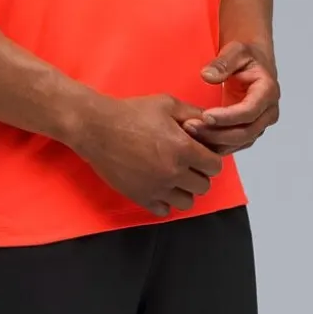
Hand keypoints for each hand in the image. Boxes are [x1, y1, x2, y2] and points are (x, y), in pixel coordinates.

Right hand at [74, 94, 224, 216]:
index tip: (199, 152)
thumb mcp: (166, 103)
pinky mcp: (141, 198)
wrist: (98, 127)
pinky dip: (164, 200)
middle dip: (198, 173)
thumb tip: (211, 124)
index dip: (209, 158)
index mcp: (183, 148)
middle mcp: (174, 172)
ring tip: (172, 175)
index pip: (214, 166)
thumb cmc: (132, 112)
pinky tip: (157, 184)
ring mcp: (157, 188)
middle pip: (204, 186)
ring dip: (183, 189)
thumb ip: (193, 113)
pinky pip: (164, 210)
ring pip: (187, 202)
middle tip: (185, 162)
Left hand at [183, 41, 279, 155]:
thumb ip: (222, 63)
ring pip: (240, 141)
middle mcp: (268, 111)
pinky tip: (198, 137)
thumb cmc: (247, 55)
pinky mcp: (250, 130)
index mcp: (268, 91)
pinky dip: (217, 143)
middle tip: (191, 126)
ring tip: (190, 131)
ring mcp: (261, 123)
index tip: (205, 116)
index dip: (228, 117)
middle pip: (245, 132)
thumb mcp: (235, 51)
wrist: (254, 63)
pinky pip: (236, 143)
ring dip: (215, 141)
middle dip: (217, 133)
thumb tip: (207, 76)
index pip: (249, 111)